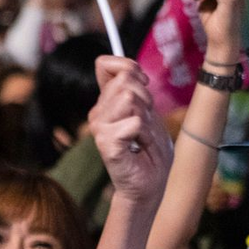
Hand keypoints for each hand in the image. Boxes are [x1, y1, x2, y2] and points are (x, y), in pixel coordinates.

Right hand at [88, 56, 172, 206]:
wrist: (151, 183)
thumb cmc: (150, 150)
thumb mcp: (147, 112)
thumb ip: (135, 89)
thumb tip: (130, 68)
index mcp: (105, 102)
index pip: (105, 64)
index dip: (128, 67)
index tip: (143, 84)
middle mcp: (97, 113)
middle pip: (125, 80)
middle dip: (146, 99)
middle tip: (146, 123)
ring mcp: (98, 128)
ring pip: (130, 98)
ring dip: (147, 118)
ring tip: (143, 136)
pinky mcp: (106, 143)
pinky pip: (135, 122)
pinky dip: (146, 134)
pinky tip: (140, 146)